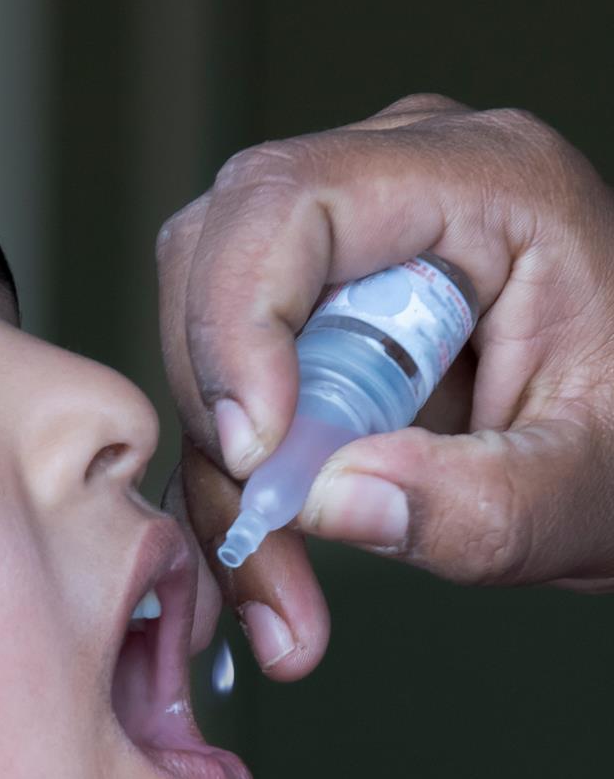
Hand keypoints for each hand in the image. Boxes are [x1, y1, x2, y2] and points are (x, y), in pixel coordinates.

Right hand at [158, 95, 613, 677]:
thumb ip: (481, 503)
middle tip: (271, 536)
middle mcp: (400, 185)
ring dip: (223, 472)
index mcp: (487, 181)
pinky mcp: (320, 307)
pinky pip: (232, 384)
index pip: (294, 200)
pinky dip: (232, 486)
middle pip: (218, 257)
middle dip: (224, 411)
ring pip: (204, 331)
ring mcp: (351, 242)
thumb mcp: (590, 489)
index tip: (257, 451)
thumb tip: (322, 499)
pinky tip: (271, 575)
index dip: (240, 319)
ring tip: (284, 597)